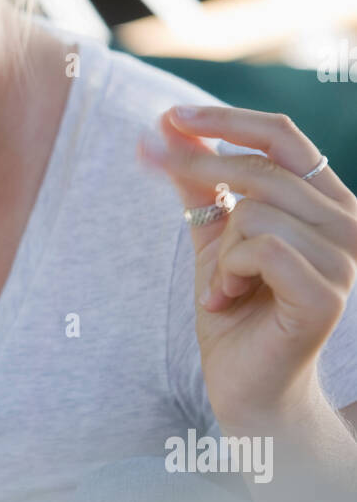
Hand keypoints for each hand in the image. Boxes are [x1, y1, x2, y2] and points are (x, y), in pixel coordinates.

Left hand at [137, 105, 356, 428]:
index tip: (168, 114)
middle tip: (163, 189)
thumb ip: (200, 185)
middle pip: (262, 170)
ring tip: (225, 286)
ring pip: (256, 211)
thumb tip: (168, 128)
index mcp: (326, 203)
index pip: (283, 136)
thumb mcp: (212, 237)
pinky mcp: (327, 293)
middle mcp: (347, 224)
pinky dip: (229, 272)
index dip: (225, 119)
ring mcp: (343, 260)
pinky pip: (261, 248)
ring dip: (222, 250)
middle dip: (200, 176)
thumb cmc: (234, 312)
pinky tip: (229, 300)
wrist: (247, 387)